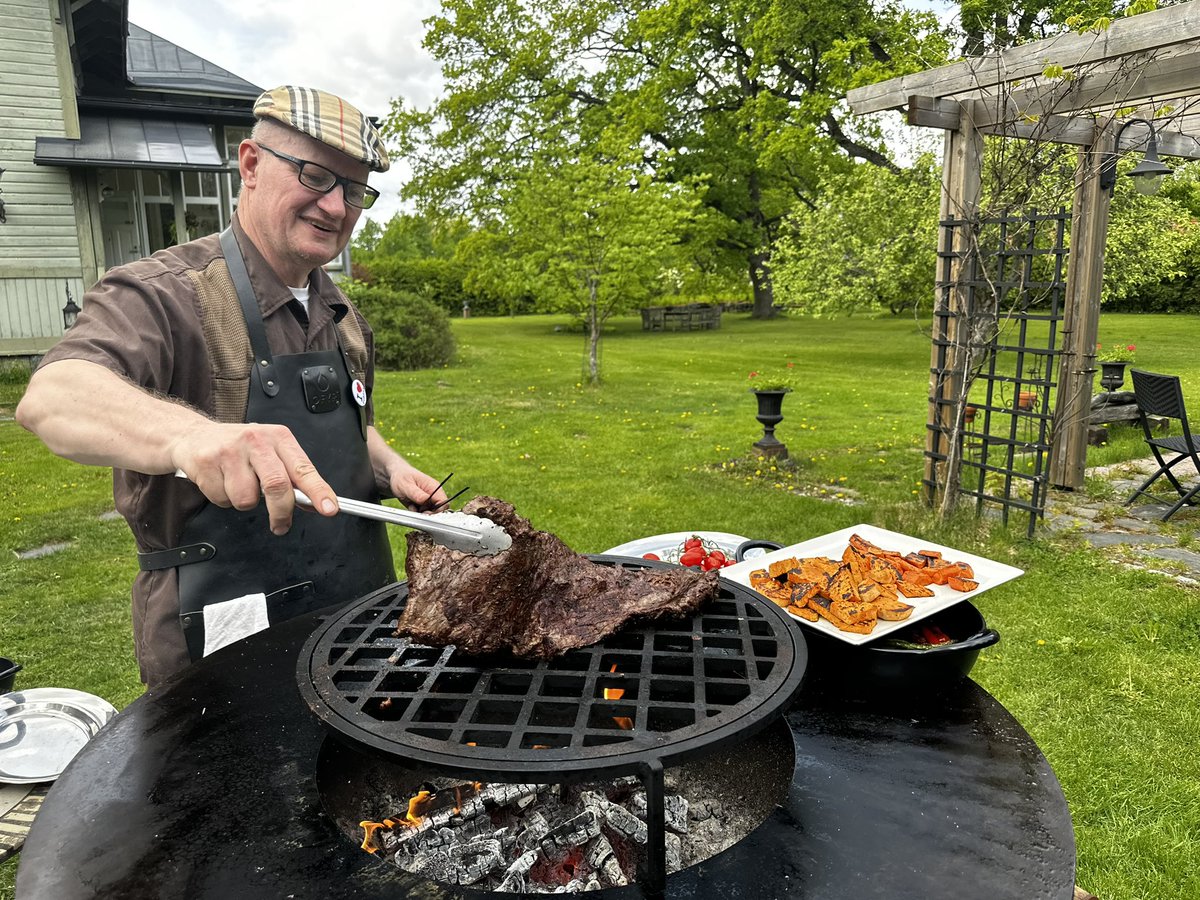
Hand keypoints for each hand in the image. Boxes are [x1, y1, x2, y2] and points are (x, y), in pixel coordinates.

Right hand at [170, 422, 337, 534]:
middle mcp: (256, 441)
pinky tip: (221, 482)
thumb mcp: (270, 452)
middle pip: (277, 485)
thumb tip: (313, 503)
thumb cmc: (239, 448)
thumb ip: (292, 476)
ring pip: (246, 499)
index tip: (329, 508)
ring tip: (238, 485)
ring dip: (244, 503)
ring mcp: (230, 451)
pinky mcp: (207, 463)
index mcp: (279, 438)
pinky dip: (223, 499)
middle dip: (281, 512)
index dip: (318, 491)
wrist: (193, 436)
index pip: (303, 468)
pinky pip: (222, 499)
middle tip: (281, 525)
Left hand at [387, 462, 449, 511]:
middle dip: (428, 513)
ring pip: (431, 512)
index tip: (426, 513)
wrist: (396, 475)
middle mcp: (434, 493)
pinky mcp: (424, 503)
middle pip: (439, 510)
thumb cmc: (401, 477)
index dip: (438, 511)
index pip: (444, 502)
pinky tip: (410, 505)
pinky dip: (417, 512)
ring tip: (411, 505)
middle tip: (416, 510)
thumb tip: (427, 500)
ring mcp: (429, 498)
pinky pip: (424, 512)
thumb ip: (417, 494)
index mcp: (433, 486)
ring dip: (421, 513)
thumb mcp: (406, 486)